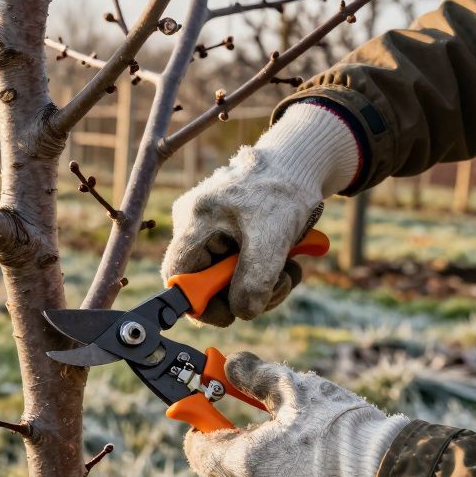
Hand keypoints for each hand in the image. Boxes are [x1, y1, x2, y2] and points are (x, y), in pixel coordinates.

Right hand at [161, 102, 358, 325]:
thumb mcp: (274, 236)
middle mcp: (193, 224)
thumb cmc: (283, 189)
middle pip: (204, 283)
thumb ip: (256, 278)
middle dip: (244, 294)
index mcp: (195, 220)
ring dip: (262, 286)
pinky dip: (264, 274)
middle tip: (279, 286)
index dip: (201, 304)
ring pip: (225, 280)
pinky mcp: (225, 234)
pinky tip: (287, 263)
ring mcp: (208, 229)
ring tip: (290, 269)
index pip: (177, 277)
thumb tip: (243, 312)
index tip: (234, 313)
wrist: (297, 163)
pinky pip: (237, 268)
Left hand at [184, 352, 408, 476]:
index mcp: (244, 462)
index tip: (209, 424)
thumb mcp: (298, 392)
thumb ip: (257, 377)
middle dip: (226, 463)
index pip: (199, 454)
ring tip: (286, 467)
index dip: (202, 435)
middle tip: (252, 443)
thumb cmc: (342, 432)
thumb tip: (231, 364)